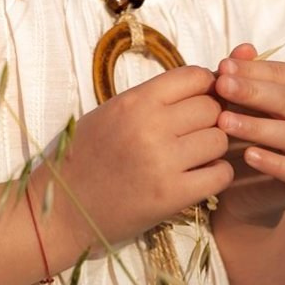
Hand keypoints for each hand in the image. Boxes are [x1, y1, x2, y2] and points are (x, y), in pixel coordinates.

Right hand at [45, 64, 231, 254]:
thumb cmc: (85, 157)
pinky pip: (220, 174)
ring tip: (197, 156)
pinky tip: (201, 176)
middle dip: (211, 118)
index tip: (201, 98)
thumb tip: (198, 87)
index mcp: (134, 101)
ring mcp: (163, 161)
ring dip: (214, 148)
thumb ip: (151, 100)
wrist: (63, 209)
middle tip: (197, 132)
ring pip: (219, 140)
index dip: (205, 86)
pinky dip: (217, 174)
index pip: (194, 76)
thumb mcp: (111, 113)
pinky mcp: (172, 195)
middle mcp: (150, 126)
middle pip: (212, 107)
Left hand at [211, 43, 284, 225]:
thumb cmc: (247, 133)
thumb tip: (243, 48)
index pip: (283, 74)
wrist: (249, 186)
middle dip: (254, 92)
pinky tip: (250, 155)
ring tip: (225, 122)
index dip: (252, 70)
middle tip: (222, 86)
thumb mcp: (242, 102)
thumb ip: (244, 76)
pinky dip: (275, 163)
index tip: (221, 67)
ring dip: (259, 127)